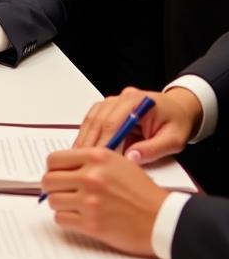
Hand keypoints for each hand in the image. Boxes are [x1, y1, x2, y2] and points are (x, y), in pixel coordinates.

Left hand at [43, 148, 167, 255]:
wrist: (163, 219)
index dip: (53, 169)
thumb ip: (89, 160)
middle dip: (53, 187)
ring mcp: (90, 201)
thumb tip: (62, 166)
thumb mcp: (117, 162)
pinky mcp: (92, 224)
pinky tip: (78, 218)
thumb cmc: (142, 192)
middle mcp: (91, 176)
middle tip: (61, 192)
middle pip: (49, 180)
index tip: (58, 175)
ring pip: (53, 200)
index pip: (54, 159)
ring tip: (73, 206)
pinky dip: (66, 219)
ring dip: (60, 204)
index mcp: (96, 157)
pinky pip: (61, 219)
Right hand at [74, 86, 201, 162]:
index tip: (100, 160)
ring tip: (79, 156)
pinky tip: (84, 147)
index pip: (115, 122)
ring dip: (85, 137)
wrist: (178, 108)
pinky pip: (93, 118)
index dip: (105, 142)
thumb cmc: (177, 123)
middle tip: (83, 161)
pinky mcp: (108, 106)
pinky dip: (87, 133)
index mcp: (139, 102)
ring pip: (92, 118)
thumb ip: (153, 148)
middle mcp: (122, 97)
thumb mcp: (174, 140)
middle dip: (91, 141)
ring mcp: (113, 100)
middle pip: (99, 119)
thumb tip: (130, 158)